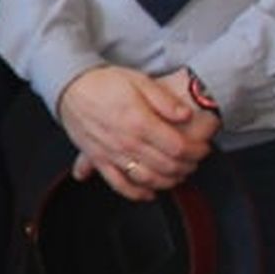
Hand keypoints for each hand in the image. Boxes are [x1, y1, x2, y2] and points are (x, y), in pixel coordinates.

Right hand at [53, 66, 217, 200]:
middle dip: (187, 166)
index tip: (202, 148)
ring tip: (178, 173)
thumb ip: (164, 100)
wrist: (71, 87)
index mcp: (139, 122)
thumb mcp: (139, 80)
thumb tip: (185, 114)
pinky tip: (149, 192)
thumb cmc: (104, 82)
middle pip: (166, 166)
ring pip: (147, 178)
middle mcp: (126, 142)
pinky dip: (136, 193)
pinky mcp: (99, 160)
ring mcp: (111, 153)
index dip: (196, 151)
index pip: (178, 147)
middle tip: (194, 160)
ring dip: (168, 180)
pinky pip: (119, 184)